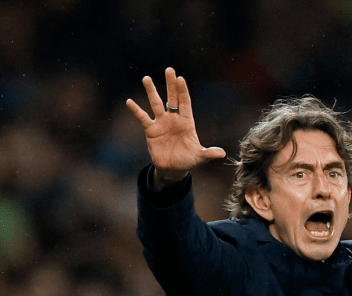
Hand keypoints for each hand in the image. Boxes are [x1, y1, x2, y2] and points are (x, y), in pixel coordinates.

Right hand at [125, 67, 225, 186]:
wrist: (173, 169)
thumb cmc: (188, 160)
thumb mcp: (200, 157)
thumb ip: (209, 154)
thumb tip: (222, 153)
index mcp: (187, 122)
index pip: (185, 103)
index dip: (183, 92)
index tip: (181, 79)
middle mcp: (174, 119)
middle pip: (172, 98)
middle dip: (171, 85)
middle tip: (169, 70)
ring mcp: (162, 123)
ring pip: (156, 104)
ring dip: (152, 91)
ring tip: (146, 78)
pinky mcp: (151, 130)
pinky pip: (143, 118)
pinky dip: (136, 110)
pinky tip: (129, 101)